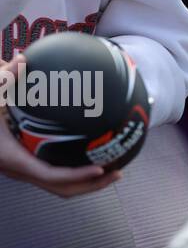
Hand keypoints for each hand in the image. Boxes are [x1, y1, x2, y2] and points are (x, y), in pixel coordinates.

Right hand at [0, 56, 120, 196]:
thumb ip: (4, 79)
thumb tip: (23, 59)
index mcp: (13, 159)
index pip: (49, 176)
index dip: (76, 175)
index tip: (100, 168)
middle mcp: (19, 170)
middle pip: (60, 188)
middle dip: (90, 185)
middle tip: (117, 171)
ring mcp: (23, 169)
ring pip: (57, 185)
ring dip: (86, 181)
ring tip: (114, 168)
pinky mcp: (26, 164)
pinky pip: (54, 174)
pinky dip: (76, 171)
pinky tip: (95, 153)